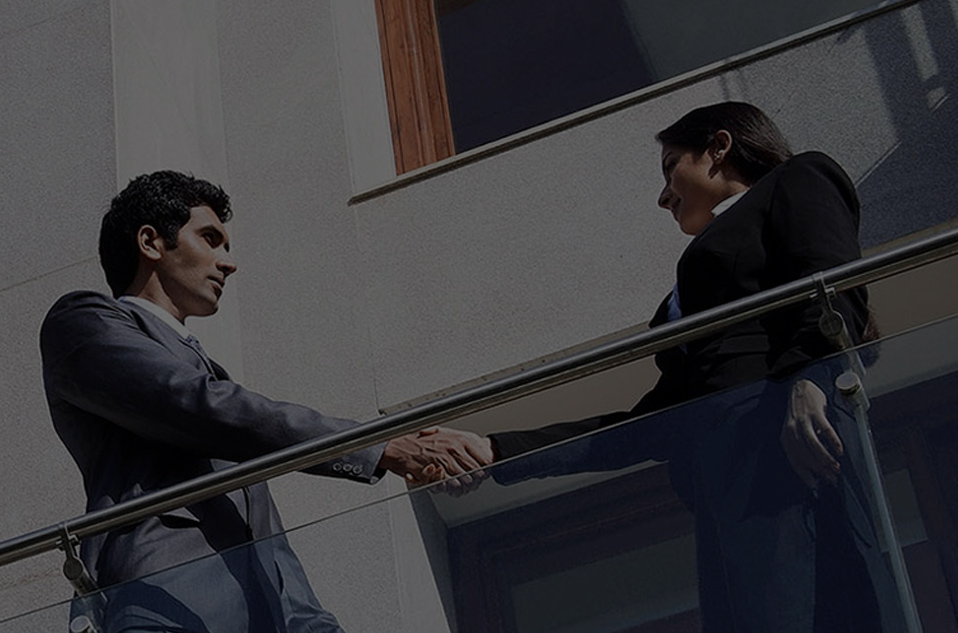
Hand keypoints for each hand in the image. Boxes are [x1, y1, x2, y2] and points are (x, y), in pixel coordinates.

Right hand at [379, 427, 493, 488]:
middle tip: (474, 483)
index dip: (485, 468)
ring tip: (462, 486)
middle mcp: (454, 448)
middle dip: (477, 479)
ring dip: (465, 485)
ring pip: (465, 478)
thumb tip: (479, 447)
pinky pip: (451, 484)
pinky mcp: (436, 471)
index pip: (483, 457)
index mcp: (459, 439)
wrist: (397, 447)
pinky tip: (451, 486)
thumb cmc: (419, 441)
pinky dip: (453, 487)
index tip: (484, 472)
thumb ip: (461, 441)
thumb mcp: (444, 434)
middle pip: (476, 470)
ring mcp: (445, 459)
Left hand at [780, 379, 842, 487]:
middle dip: (818, 469)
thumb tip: (815, 466)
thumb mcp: (795, 430)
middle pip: (805, 454)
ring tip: (836, 467)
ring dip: (825, 458)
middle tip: (832, 478)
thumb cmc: (800, 413)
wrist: (799, 387)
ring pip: (813, 444)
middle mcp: (792, 430)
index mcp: (786, 437)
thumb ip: (802, 446)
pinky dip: (832, 440)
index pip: (794, 460)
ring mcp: (803, 421)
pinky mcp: (814, 412)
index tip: (815, 484)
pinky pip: (824, 429)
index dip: (804, 473)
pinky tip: (839, 449)